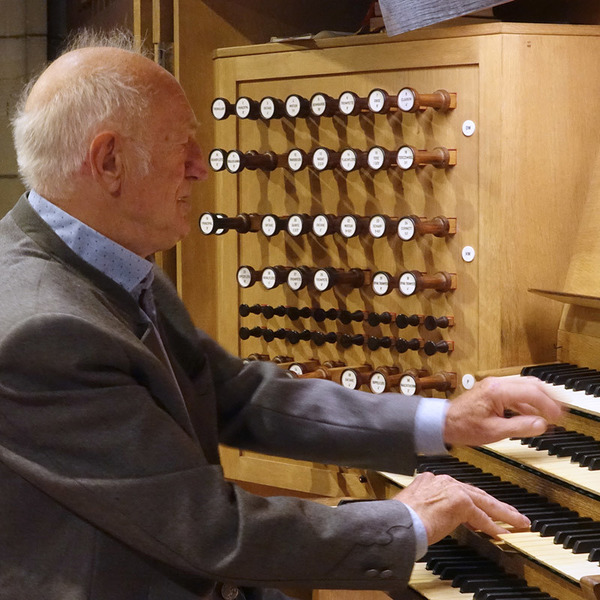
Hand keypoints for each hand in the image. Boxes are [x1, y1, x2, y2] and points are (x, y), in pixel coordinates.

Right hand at [393, 471, 529, 544]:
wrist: (398, 523)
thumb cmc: (401, 519)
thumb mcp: (415, 506)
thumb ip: (430, 506)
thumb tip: (437, 517)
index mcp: (430, 480)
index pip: (458, 489)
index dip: (472, 502)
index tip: (480, 512)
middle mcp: (442, 480)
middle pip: (475, 492)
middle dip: (494, 504)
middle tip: (510, 513)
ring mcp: (452, 489)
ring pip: (483, 501)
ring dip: (502, 513)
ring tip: (517, 521)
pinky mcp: (459, 502)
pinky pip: (481, 517)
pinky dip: (493, 526)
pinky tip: (502, 533)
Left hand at [444, 376, 563, 446]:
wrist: (443, 423)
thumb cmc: (463, 426)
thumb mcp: (494, 431)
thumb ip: (520, 427)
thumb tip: (541, 424)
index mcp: (496, 391)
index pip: (531, 392)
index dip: (548, 404)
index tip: (558, 416)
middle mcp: (496, 384)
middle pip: (530, 384)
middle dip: (548, 397)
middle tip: (559, 412)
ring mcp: (493, 386)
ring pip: (524, 386)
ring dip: (538, 399)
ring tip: (550, 413)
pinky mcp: (492, 391)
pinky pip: (515, 393)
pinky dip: (527, 402)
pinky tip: (533, 415)